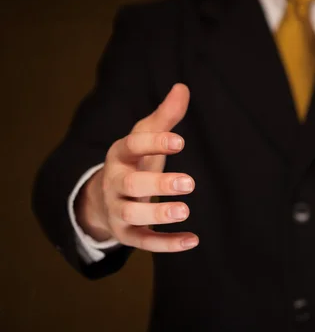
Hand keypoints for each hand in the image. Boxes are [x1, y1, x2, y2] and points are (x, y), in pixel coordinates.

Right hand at [75, 83, 198, 251]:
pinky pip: (144, 242)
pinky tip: (193, 240)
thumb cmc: (135, 162)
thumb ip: (165, 117)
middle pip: (131, 185)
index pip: (132, 146)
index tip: (181, 141)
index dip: (154, 143)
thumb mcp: (145, 138)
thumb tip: (182, 87)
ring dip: (158, 215)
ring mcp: (117, 210)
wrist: (105, 197)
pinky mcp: (126, 234)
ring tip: (185, 211)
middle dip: (158, 184)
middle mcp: (114, 183)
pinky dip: (166, 244)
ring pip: (132, 215)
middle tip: (190, 183)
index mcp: (120, 155)